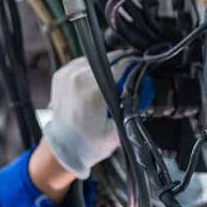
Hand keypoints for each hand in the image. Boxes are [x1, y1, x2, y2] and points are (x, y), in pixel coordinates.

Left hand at [43, 52, 131, 178]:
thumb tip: (145, 86)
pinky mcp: (61, 74)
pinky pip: (84, 63)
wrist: (63, 147)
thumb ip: (132, 106)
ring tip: (112, 84)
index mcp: (92, 92)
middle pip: (110, 59)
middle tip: (129, 80)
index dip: (136, 67)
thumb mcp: (118, 130)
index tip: (143, 71)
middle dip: (123, 67)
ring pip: (97, 58)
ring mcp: (67, 75)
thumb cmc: (89, 143)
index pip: (122, 65)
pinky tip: (97, 83)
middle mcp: (77, 79)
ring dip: (108, 67)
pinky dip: (93, 70)